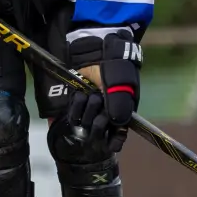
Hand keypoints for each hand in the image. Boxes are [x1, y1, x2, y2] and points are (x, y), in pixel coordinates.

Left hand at [66, 33, 141, 152]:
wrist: (98, 52)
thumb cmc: (116, 69)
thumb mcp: (123, 87)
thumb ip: (120, 105)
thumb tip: (116, 123)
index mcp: (121, 113)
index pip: (118, 136)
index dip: (114, 141)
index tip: (111, 145)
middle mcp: (106, 115)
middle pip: (99, 130)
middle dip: (98, 120)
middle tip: (100, 103)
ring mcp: (90, 110)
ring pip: (86, 124)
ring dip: (87, 110)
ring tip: (90, 95)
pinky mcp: (77, 104)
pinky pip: (73, 115)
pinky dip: (75, 106)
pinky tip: (79, 96)